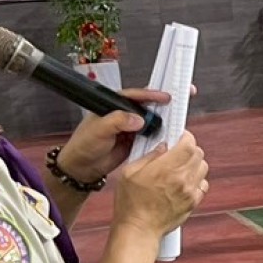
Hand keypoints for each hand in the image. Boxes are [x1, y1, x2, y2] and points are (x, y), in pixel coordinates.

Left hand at [54, 86, 172, 186]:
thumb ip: (117, 121)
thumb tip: (139, 119)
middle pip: (147, 105)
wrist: (83, 168)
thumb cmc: (85, 145)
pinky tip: (171, 134)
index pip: (134, 96)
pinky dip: (161, 135)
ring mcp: (132, 128)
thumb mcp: (99, 129)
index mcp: (113, 105)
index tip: (165, 97)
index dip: (150, 95)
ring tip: (178, 118)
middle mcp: (124, 114)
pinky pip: (152, 136)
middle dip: (162, 103)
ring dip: (164, 120)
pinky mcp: (137, 141)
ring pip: (151, 120)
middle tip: (179, 100)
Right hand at [111, 133, 206, 238]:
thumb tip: (162, 146)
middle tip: (179, 151)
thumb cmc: (131, 204)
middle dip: (189, 149)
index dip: (186, 137)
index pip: (188, 144)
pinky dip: (197, 180)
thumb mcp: (129, 173)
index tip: (181, 136)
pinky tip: (184, 182)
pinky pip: (203, 185)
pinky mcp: (193, 202)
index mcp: (166, 168)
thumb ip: (149, 156)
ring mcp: (190, 191)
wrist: (139, 229)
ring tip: (181, 167)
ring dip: (194, 164)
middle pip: (199, 154)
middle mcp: (182, 179)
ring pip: (203, 168)